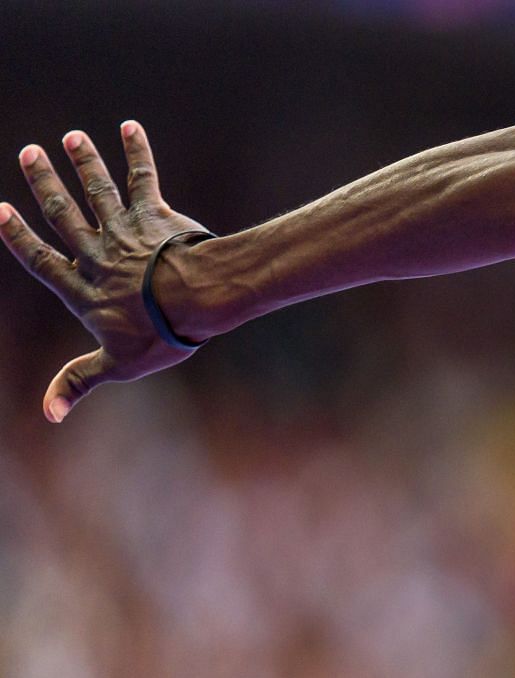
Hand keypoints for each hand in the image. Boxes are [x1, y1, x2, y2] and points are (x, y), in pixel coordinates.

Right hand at [0, 121, 209, 422]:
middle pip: (63, 215)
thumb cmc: (158, 336)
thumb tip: (48, 415)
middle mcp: (97, 253)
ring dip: (84, 163)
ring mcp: (125, 232)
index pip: (40, 260)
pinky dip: (137, 152)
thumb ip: (79, 381)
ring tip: (71, 138)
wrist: (197, 301)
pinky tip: (130, 126)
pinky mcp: (156, 217)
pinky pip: (144, 179)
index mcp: (82, 287)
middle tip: (28, 152)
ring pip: (98, 192)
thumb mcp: (116, 365)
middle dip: (44, 183)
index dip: (17, 236)